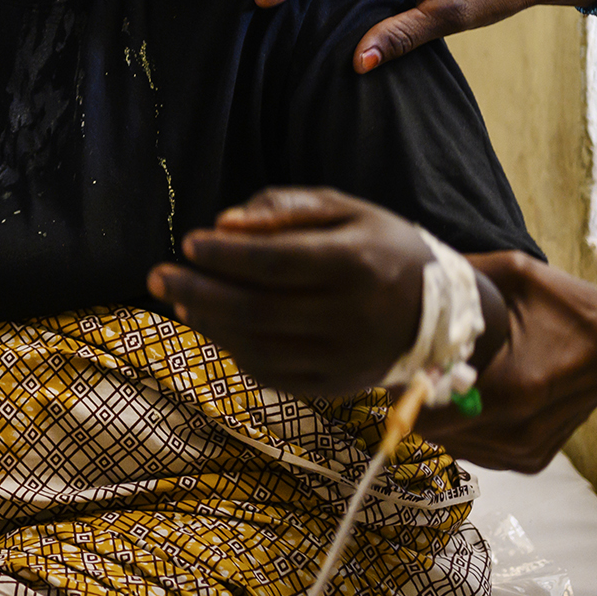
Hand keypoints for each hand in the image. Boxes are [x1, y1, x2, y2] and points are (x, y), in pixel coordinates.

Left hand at [148, 188, 434, 394]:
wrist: (440, 312)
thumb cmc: (379, 246)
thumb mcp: (345, 209)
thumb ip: (286, 210)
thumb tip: (224, 223)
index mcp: (355, 264)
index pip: (274, 262)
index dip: (225, 255)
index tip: (189, 242)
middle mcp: (351, 317)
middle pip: (258, 309)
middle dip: (198, 291)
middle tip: (156, 275)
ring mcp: (344, 358)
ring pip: (259, 347)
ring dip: (208, 323)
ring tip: (178, 298)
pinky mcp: (335, 386)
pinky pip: (272, 374)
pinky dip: (233, 350)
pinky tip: (212, 325)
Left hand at [409, 253, 596, 470]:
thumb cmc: (571, 309)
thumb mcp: (515, 275)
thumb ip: (460, 276)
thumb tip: (409, 267)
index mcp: (512, 388)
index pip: (425, 411)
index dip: (403, 385)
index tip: (401, 359)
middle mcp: (517, 431)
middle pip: (432, 431)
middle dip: (417, 398)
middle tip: (421, 364)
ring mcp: (525, 452)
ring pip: (451, 445)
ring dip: (440, 414)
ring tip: (453, 376)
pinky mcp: (530, 461)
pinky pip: (476, 451)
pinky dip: (465, 426)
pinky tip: (479, 394)